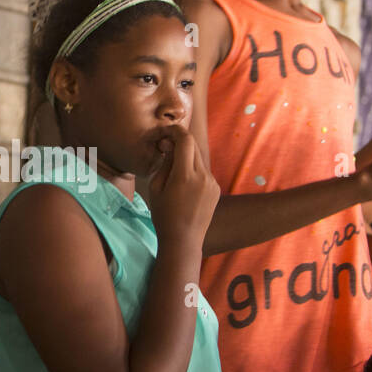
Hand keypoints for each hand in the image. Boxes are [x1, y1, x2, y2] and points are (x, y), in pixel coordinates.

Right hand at [144, 124, 219, 246]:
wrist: (183, 240)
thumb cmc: (164, 216)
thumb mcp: (156, 188)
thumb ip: (165, 163)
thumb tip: (170, 146)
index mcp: (185, 176)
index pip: (185, 140)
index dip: (175, 131)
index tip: (166, 133)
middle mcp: (203, 176)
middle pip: (194, 146)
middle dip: (180, 142)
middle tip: (166, 148)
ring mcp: (212, 183)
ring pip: (199, 159)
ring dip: (187, 158)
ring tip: (174, 173)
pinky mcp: (216, 190)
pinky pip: (204, 172)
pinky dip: (193, 171)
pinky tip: (184, 187)